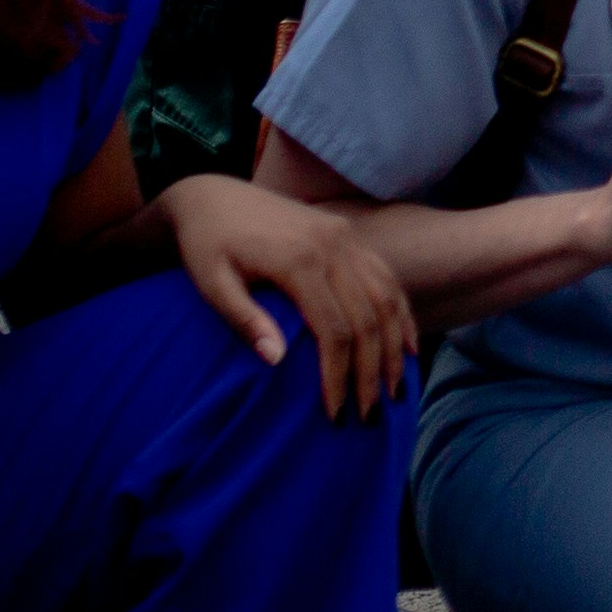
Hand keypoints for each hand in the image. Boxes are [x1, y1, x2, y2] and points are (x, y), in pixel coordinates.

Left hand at [160, 174, 415, 418]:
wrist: (212, 195)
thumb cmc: (205, 245)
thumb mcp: (212, 283)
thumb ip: (244, 319)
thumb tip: (276, 361)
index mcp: (299, 259)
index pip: (334, 329)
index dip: (339, 375)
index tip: (335, 414)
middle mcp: (332, 244)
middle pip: (368, 317)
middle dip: (372, 371)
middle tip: (370, 415)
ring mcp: (346, 236)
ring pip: (386, 297)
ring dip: (395, 345)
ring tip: (395, 388)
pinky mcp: (348, 233)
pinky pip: (386, 275)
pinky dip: (399, 311)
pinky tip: (406, 343)